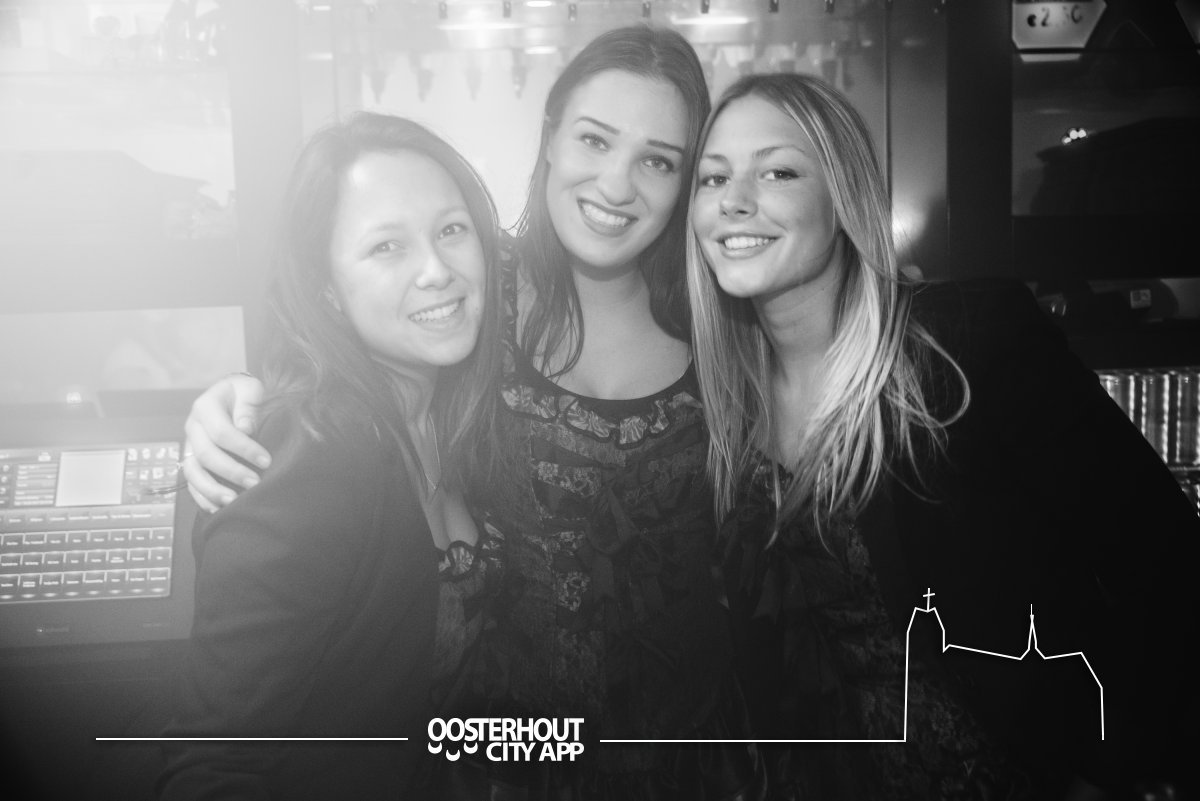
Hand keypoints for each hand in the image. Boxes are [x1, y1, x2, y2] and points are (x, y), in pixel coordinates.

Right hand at [182, 373, 268, 511]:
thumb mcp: (250, 389)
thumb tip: (246, 428)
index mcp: (204, 407)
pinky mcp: (191, 460)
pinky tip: (217, 509)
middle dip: (232, 471)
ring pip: (192, 472)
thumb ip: (248, 405)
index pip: (221, 432)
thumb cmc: (244, 393)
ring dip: (212, 489)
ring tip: (234, 502)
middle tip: (255, 483)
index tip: (266, 460)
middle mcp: (192, 427)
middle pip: (206, 455)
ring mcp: (189, 445)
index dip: (244, 448)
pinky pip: (190, 482)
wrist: (233, 394)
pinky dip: (201, 497)